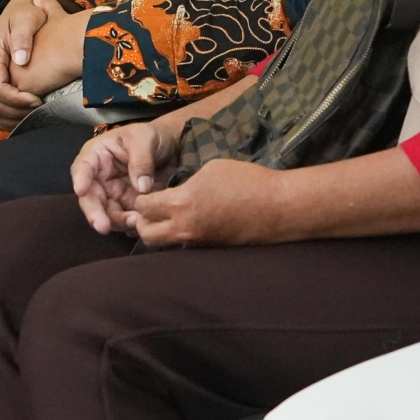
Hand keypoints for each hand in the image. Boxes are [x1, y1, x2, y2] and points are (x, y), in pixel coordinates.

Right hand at [0, 0, 62, 129]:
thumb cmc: (27, 15)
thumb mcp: (28, 17)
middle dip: (15, 112)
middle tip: (38, 110)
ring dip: (10, 118)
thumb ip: (23, 36)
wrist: (20, 11)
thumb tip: (20, 59)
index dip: (17, 100)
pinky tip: (23, 114)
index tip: (37, 100)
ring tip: (32, 114)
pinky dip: (5, 118)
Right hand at [70, 118, 179, 233]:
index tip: (80, 190)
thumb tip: (141, 188)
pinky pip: (124, 220)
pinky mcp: (127, 206)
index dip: (80, 179)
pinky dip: (130, 226)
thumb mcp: (145, 139)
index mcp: (98, 155)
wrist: (173, 149)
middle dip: (95, 213)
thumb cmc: (152, 136)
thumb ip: (141, 160)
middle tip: (103, 226)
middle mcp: (100, 177)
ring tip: (136, 222)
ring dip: (117, 222)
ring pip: (106, 213)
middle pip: (90, 197)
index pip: (83, 166)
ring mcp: (113, 194)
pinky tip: (141, 225)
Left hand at [128, 156, 287, 247]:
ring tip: (166, 219)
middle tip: (148, 212)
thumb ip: (185, 184)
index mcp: (181, 204)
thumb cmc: (247, 181)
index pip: (143, 207)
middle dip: (142, 222)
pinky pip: (187, 247)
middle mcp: (185, 228)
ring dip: (161, 233)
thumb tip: (178, 193)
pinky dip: (182, 237)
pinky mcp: (212, 249)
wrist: (279, 207)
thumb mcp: (210, 170)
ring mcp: (199, 242)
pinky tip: (190, 224)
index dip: (140, 199)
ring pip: (166, 245)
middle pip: (147, 234)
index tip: (145, 193)